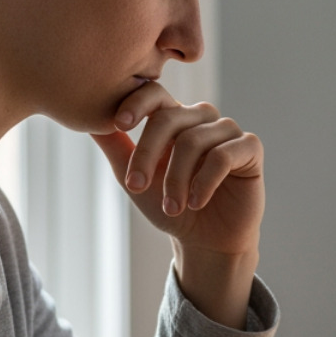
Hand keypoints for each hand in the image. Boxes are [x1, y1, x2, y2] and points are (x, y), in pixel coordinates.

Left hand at [91, 82, 262, 327]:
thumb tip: (86, 120)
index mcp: (173, 117)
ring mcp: (227, 130)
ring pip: (194, 141)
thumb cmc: (170, 207)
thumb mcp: (134, 177)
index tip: (120, 124)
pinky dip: (204, 182)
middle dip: (147, 153)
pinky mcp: (249, 148)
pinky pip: (223, 155)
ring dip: (176, 179)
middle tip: (135, 186)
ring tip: (172, 207)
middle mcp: (200, 118)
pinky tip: (196, 203)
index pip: (154, 94)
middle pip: (169, 118)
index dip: (136, 104)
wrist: (206, 242)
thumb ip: (115, 147)